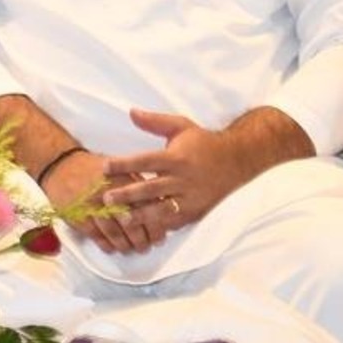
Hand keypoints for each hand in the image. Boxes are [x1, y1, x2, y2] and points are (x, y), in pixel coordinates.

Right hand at [39, 150, 166, 254]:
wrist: (59, 163)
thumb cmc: (90, 168)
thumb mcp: (118, 168)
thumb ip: (137, 184)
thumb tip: (155, 204)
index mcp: (123, 181)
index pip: (146, 208)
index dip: (155, 226)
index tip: (159, 236)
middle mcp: (110, 193)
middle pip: (132, 223)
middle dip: (141, 239)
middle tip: (145, 246)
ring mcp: (93, 205)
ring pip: (114, 232)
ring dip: (124, 245)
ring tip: (129, 249)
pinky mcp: (78, 214)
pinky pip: (95, 234)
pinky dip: (105, 244)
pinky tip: (111, 247)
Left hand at [100, 109, 260, 238]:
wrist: (238, 160)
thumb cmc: (204, 142)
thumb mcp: (181, 126)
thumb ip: (155, 122)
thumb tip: (130, 112)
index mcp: (176, 158)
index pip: (145, 162)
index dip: (124, 164)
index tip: (104, 167)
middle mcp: (183, 179)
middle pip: (151, 189)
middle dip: (128, 195)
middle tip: (106, 198)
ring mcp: (191, 198)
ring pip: (163, 209)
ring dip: (141, 216)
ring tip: (122, 219)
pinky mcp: (196, 211)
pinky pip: (176, 221)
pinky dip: (159, 226)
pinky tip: (142, 230)